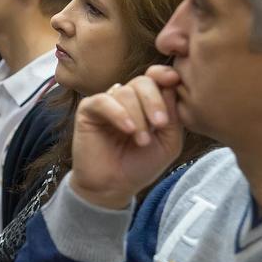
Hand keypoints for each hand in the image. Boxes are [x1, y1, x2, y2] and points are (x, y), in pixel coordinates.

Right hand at [69, 66, 184, 209]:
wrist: (113, 187)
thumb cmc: (140, 165)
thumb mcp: (168, 142)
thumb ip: (173, 115)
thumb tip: (172, 85)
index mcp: (146, 102)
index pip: (155, 77)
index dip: (164, 74)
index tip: (174, 80)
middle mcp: (127, 98)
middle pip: (143, 82)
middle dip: (154, 101)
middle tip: (160, 125)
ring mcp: (107, 102)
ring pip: (125, 92)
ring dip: (138, 117)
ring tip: (141, 140)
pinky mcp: (88, 110)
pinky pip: (104, 101)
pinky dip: (118, 113)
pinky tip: (127, 130)